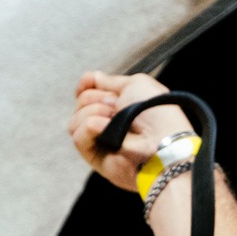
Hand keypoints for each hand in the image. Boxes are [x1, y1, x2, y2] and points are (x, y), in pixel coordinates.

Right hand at [69, 70, 188, 191]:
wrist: (161, 141)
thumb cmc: (156, 112)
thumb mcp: (136, 84)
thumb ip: (111, 81)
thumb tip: (91, 78)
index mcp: (120, 106)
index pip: (89, 93)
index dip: (86, 85)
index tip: (89, 81)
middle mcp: (108, 123)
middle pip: (80, 103)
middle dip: (94, 97)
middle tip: (115, 105)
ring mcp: (100, 141)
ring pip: (75, 120)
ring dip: (92, 111)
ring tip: (112, 118)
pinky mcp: (95, 157)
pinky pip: (77, 136)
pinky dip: (90, 127)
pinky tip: (106, 128)